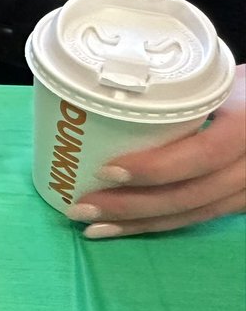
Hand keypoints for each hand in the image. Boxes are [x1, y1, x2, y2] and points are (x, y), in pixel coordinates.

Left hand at [69, 64, 245, 237]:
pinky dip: (159, 225)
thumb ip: (180, 95)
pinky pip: (199, 218)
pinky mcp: (242, 201)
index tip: (106, 170)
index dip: (156, 168)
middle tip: (81, 208)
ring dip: (139, 224)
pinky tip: (125, 228)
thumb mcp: (218, 81)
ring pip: (194, 213)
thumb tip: (108, 98)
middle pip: (192, 194)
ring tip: (92, 227)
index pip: (204, 154)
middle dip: (132, 206)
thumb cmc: (243, 88)